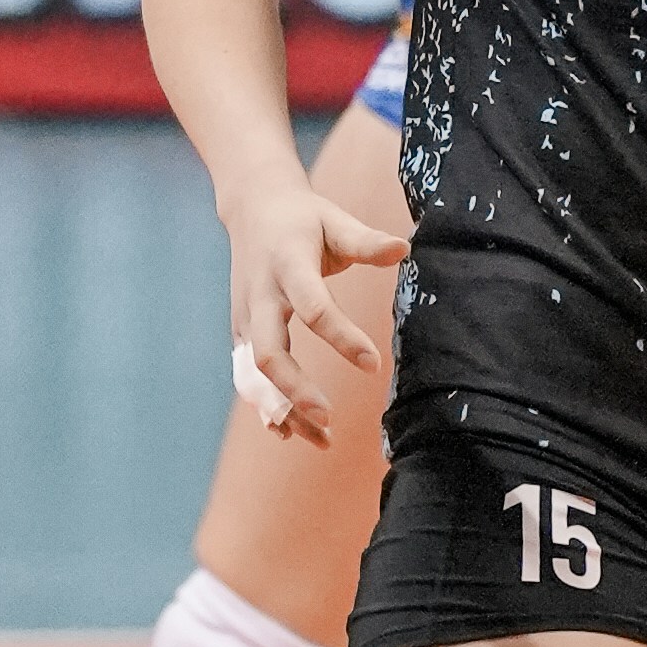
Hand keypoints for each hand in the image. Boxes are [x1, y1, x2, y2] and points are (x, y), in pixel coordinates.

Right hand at [224, 171, 404, 442]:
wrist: (252, 208)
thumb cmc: (303, 218)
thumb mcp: (334, 221)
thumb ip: (366, 241)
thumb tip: (405, 248)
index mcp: (286, 265)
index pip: (312, 308)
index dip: (342, 338)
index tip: (374, 364)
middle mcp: (260, 296)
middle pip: (269, 352)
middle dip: (295, 388)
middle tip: (329, 415)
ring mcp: (245, 317)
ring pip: (255, 375)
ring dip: (283, 409)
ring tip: (322, 438)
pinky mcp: (241, 332)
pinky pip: (248, 377)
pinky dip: (267, 406)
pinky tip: (291, 433)